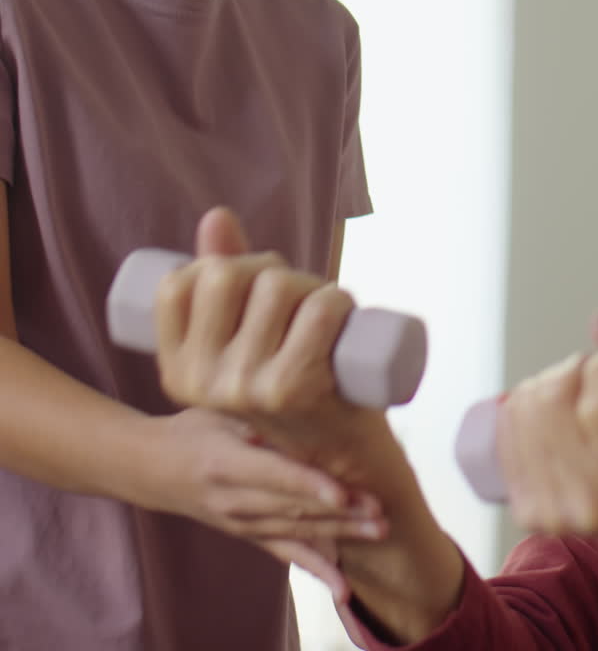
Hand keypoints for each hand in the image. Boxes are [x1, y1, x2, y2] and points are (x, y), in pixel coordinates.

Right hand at [136, 407, 387, 598]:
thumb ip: (259, 423)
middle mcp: (234, 500)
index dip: (310, 485)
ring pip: (298, 532)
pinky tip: (342, 588)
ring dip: (341, 534)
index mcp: (226, 464)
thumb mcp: (219, 416)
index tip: (342, 493)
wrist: (149, 469)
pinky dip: (317, 569)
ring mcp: (242, 524)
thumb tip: (304, 422)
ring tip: (379, 531)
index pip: (275, 476)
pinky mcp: (248, 536)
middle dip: (341, 512)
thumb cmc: (190, 432)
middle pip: (295, 508)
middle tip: (380, 511)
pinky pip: (287, 554)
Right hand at [151, 208, 376, 459]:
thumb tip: (218, 216)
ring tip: (326, 308)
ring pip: (278, 286)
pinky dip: (338, 298)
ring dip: (312, 283)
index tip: (253, 285)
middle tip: (301, 295)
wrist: (343, 458)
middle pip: (229, 274)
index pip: (179, 284)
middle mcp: (203, 382)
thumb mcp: (243, 344)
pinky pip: (318, 311)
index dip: (222, 267)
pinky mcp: (292, 387)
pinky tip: (344, 310)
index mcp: (177, 373)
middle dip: (272, 268)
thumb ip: (220, 282)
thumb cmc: (294, 389)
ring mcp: (246, 387)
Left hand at [498, 312, 597, 584]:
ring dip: (546, 383)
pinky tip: (546, 407)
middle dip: (573, 369)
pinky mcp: (529, 511)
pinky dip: (521, 406)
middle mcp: (594, 506)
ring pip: (525, 410)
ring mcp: (556, 513)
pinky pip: (505, 435)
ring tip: (577, 393)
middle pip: (554, 400)